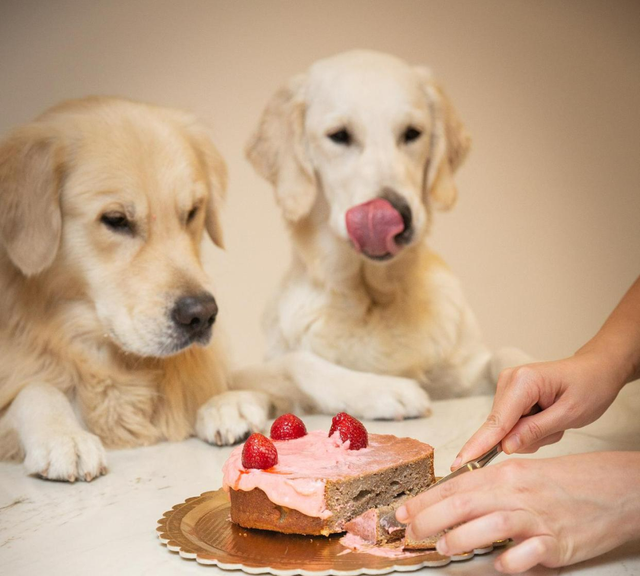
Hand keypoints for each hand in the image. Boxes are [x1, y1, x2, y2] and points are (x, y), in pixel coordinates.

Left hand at [396, 452, 639, 572]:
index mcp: (506, 473)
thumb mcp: (522, 475)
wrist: (613, 489)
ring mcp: (537, 518)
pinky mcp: (557, 543)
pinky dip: (508, 561)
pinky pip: (526, 555)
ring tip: (442, 547)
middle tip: (410, 531)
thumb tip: (452, 502)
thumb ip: (490, 488)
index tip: (403, 512)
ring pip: (489, 526)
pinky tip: (495, 564)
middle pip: (464, 503)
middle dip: (430, 518)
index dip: (425, 499)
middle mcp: (518, 492)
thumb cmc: (564, 482)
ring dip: (460, 538)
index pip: (456, 486)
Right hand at [452, 350, 624, 468]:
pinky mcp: (508, 396)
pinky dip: (530, 429)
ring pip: (507, 430)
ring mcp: (505, 387)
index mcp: (523, 382)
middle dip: (527, 438)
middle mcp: (507, 381)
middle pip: (501, 428)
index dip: (479, 445)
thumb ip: (536, 431)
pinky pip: (511, 425)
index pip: (497, 422)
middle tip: (557, 427)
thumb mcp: (570, 414)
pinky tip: (547, 417)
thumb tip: (505, 447)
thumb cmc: (589, 387)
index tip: (460, 463)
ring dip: (532, 434)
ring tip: (555, 420)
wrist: (595, 370)